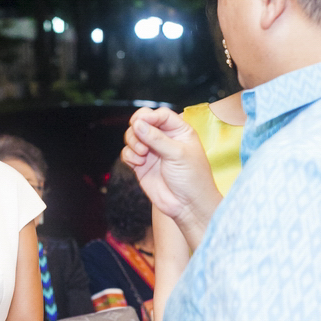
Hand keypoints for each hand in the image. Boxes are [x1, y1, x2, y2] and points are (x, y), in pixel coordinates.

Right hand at [122, 108, 221, 247]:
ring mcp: (152, 152)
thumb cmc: (192, 178)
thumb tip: (137, 124)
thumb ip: (157, 138)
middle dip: (137, 129)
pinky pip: (128, 153)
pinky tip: (138, 163)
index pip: (161, 115)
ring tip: (142, 155)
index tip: (140, 122)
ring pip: (133, 137)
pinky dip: (129, 155)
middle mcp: (164, 139)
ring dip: (133, 143)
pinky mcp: (141, 166)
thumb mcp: (178, 154)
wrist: (188, 206)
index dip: (149, 116)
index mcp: (179, 131)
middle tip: (141, 141)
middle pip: (143, 122)